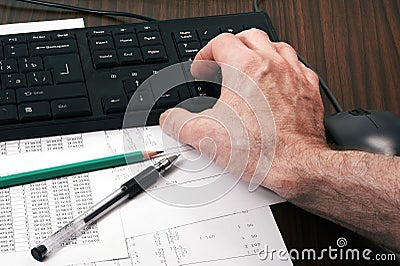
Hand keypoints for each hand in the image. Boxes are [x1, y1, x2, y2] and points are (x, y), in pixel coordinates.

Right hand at [160, 29, 328, 198]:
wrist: (295, 165)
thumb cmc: (260, 150)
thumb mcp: (204, 136)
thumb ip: (178, 123)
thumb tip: (170, 119)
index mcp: (245, 68)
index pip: (220, 42)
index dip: (205, 53)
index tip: (201, 68)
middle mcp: (272, 64)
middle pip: (249, 36)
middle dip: (232, 46)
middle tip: (223, 61)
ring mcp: (294, 75)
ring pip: (277, 46)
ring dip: (260, 52)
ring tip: (250, 66)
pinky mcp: (308, 89)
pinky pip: (298, 66)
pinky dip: (284, 68)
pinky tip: (278, 81)